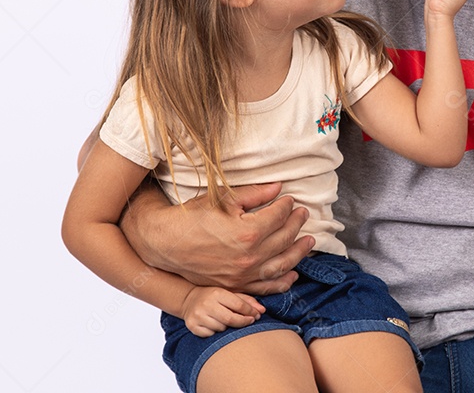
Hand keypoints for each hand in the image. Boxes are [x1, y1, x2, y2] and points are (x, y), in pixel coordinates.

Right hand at [122, 181, 314, 294]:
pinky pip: (265, 287)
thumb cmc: (192, 218)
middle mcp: (249, 257)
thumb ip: (255, 194)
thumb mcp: (224, 200)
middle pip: (284, 240)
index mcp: (248, 232)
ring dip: (298, 253)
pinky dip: (282, 282)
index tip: (290, 200)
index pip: (278, 217)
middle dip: (296, 225)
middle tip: (303, 214)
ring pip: (281, 265)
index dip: (286, 206)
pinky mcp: (235, 286)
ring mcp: (243, 275)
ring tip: (308, 242)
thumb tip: (278, 187)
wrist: (165, 243)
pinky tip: (292, 274)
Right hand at [180, 286, 265, 337]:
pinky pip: (211, 335)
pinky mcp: (192, 326)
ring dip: (227, 327)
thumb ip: (246, 301)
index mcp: (217, 293)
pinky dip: (215, 332)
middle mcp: (206, 304)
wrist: (189, 300)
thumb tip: (262, 310)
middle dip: (243, 322)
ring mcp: (198, 316)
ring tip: (225, 320)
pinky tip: (214, 324)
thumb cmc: (214, 297)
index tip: (256, 315)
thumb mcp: (229, 294)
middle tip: (249, 321)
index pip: (238, 305)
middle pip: (231, 319)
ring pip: (221, 328)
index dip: (250, 312)